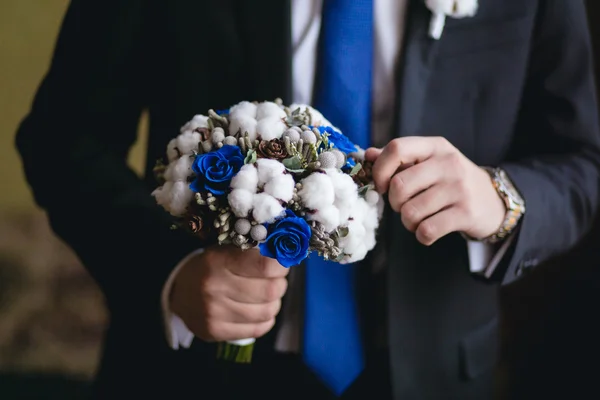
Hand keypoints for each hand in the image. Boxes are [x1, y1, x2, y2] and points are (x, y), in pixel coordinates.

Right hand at [170, 246, 288, 341]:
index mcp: (218, 262)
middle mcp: (214, 288)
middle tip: (275, 279)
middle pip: (270, 290)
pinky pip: (258, 329)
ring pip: (267, 311)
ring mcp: (214, 313)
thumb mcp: (225, 250)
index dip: (281, 264)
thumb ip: (253, 253)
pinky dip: (265, 319)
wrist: (178, 291)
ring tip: (266, 296)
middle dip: (280, 284)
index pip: (265, 265)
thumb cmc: (210, 267)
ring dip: (274, 303)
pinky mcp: (215, 332)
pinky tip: (258, 311)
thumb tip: (285, 256)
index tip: (280, 263)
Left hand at [366, 137, 505, 245]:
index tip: (382, 185)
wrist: (493, 201)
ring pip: (410, 212)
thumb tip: (367, 155)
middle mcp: (448, 163)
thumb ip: (399, 158)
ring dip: (407, 222)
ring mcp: (459, 188)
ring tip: (417, 219)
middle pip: (399, 185)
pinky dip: (421, 235)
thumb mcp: (429, 162)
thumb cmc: (450, 181)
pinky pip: (427, 230)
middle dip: (394, 203)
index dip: (380, 170)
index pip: (397, 148)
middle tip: (403, 206)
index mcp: (435, 146)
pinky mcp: (466, 213)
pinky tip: (427, 231)